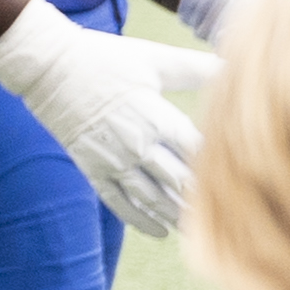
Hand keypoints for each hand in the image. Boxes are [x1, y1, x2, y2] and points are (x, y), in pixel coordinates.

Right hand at [0, 0, 216, 237]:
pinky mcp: (91, 168)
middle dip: (204, 198)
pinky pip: (118, 202)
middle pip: (179, 181)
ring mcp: (112, 160)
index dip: (220, 164)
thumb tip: (234, 66)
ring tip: (201, 230)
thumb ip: (195, 68)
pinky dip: (139, 220)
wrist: (48, 67)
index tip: (241, 175)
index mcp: (156, 118)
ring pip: (152, 198)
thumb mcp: (153, 59)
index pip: (198, 151)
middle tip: (231, 214)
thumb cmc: (104, 58)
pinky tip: (160, 232)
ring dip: (177, 215)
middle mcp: (137, 145)